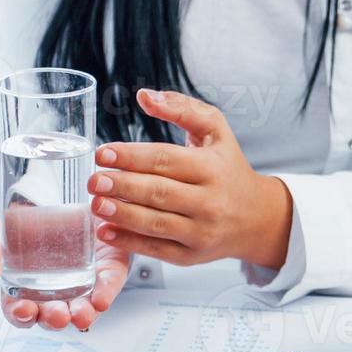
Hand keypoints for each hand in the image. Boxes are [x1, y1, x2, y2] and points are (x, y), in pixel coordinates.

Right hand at [0, 211, 130, 331]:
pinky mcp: (106, 270)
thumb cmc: (25, 220)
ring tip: (81, 314)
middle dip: (54, 319)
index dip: (21, 315)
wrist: (56, 193)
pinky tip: (102, 299)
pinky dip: (105, 293)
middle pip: (53, 316)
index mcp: (24, 289)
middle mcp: (54, 293)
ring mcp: (82, 284)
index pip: (21, 311)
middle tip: (57, 315)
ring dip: (82, 315)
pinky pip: (108, 286)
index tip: (24, 310)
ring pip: (83, 308)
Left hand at [89, 89, 292, 270]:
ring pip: (157, 223)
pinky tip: (107, 231)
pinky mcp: (193, 255)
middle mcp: (209, 201)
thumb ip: (181, 108)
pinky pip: (158, 249)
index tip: (103, 153)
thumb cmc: (229, 168)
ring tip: (96, 204)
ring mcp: (202, 231)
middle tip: (94, 180)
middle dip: (122, 186)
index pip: (165, 160)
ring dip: (123, 214)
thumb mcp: (215, 130)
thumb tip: (144, 97)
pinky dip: (130, 242)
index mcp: (212, 167)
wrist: (257, 217)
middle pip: (159, 192)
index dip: (131, 156)